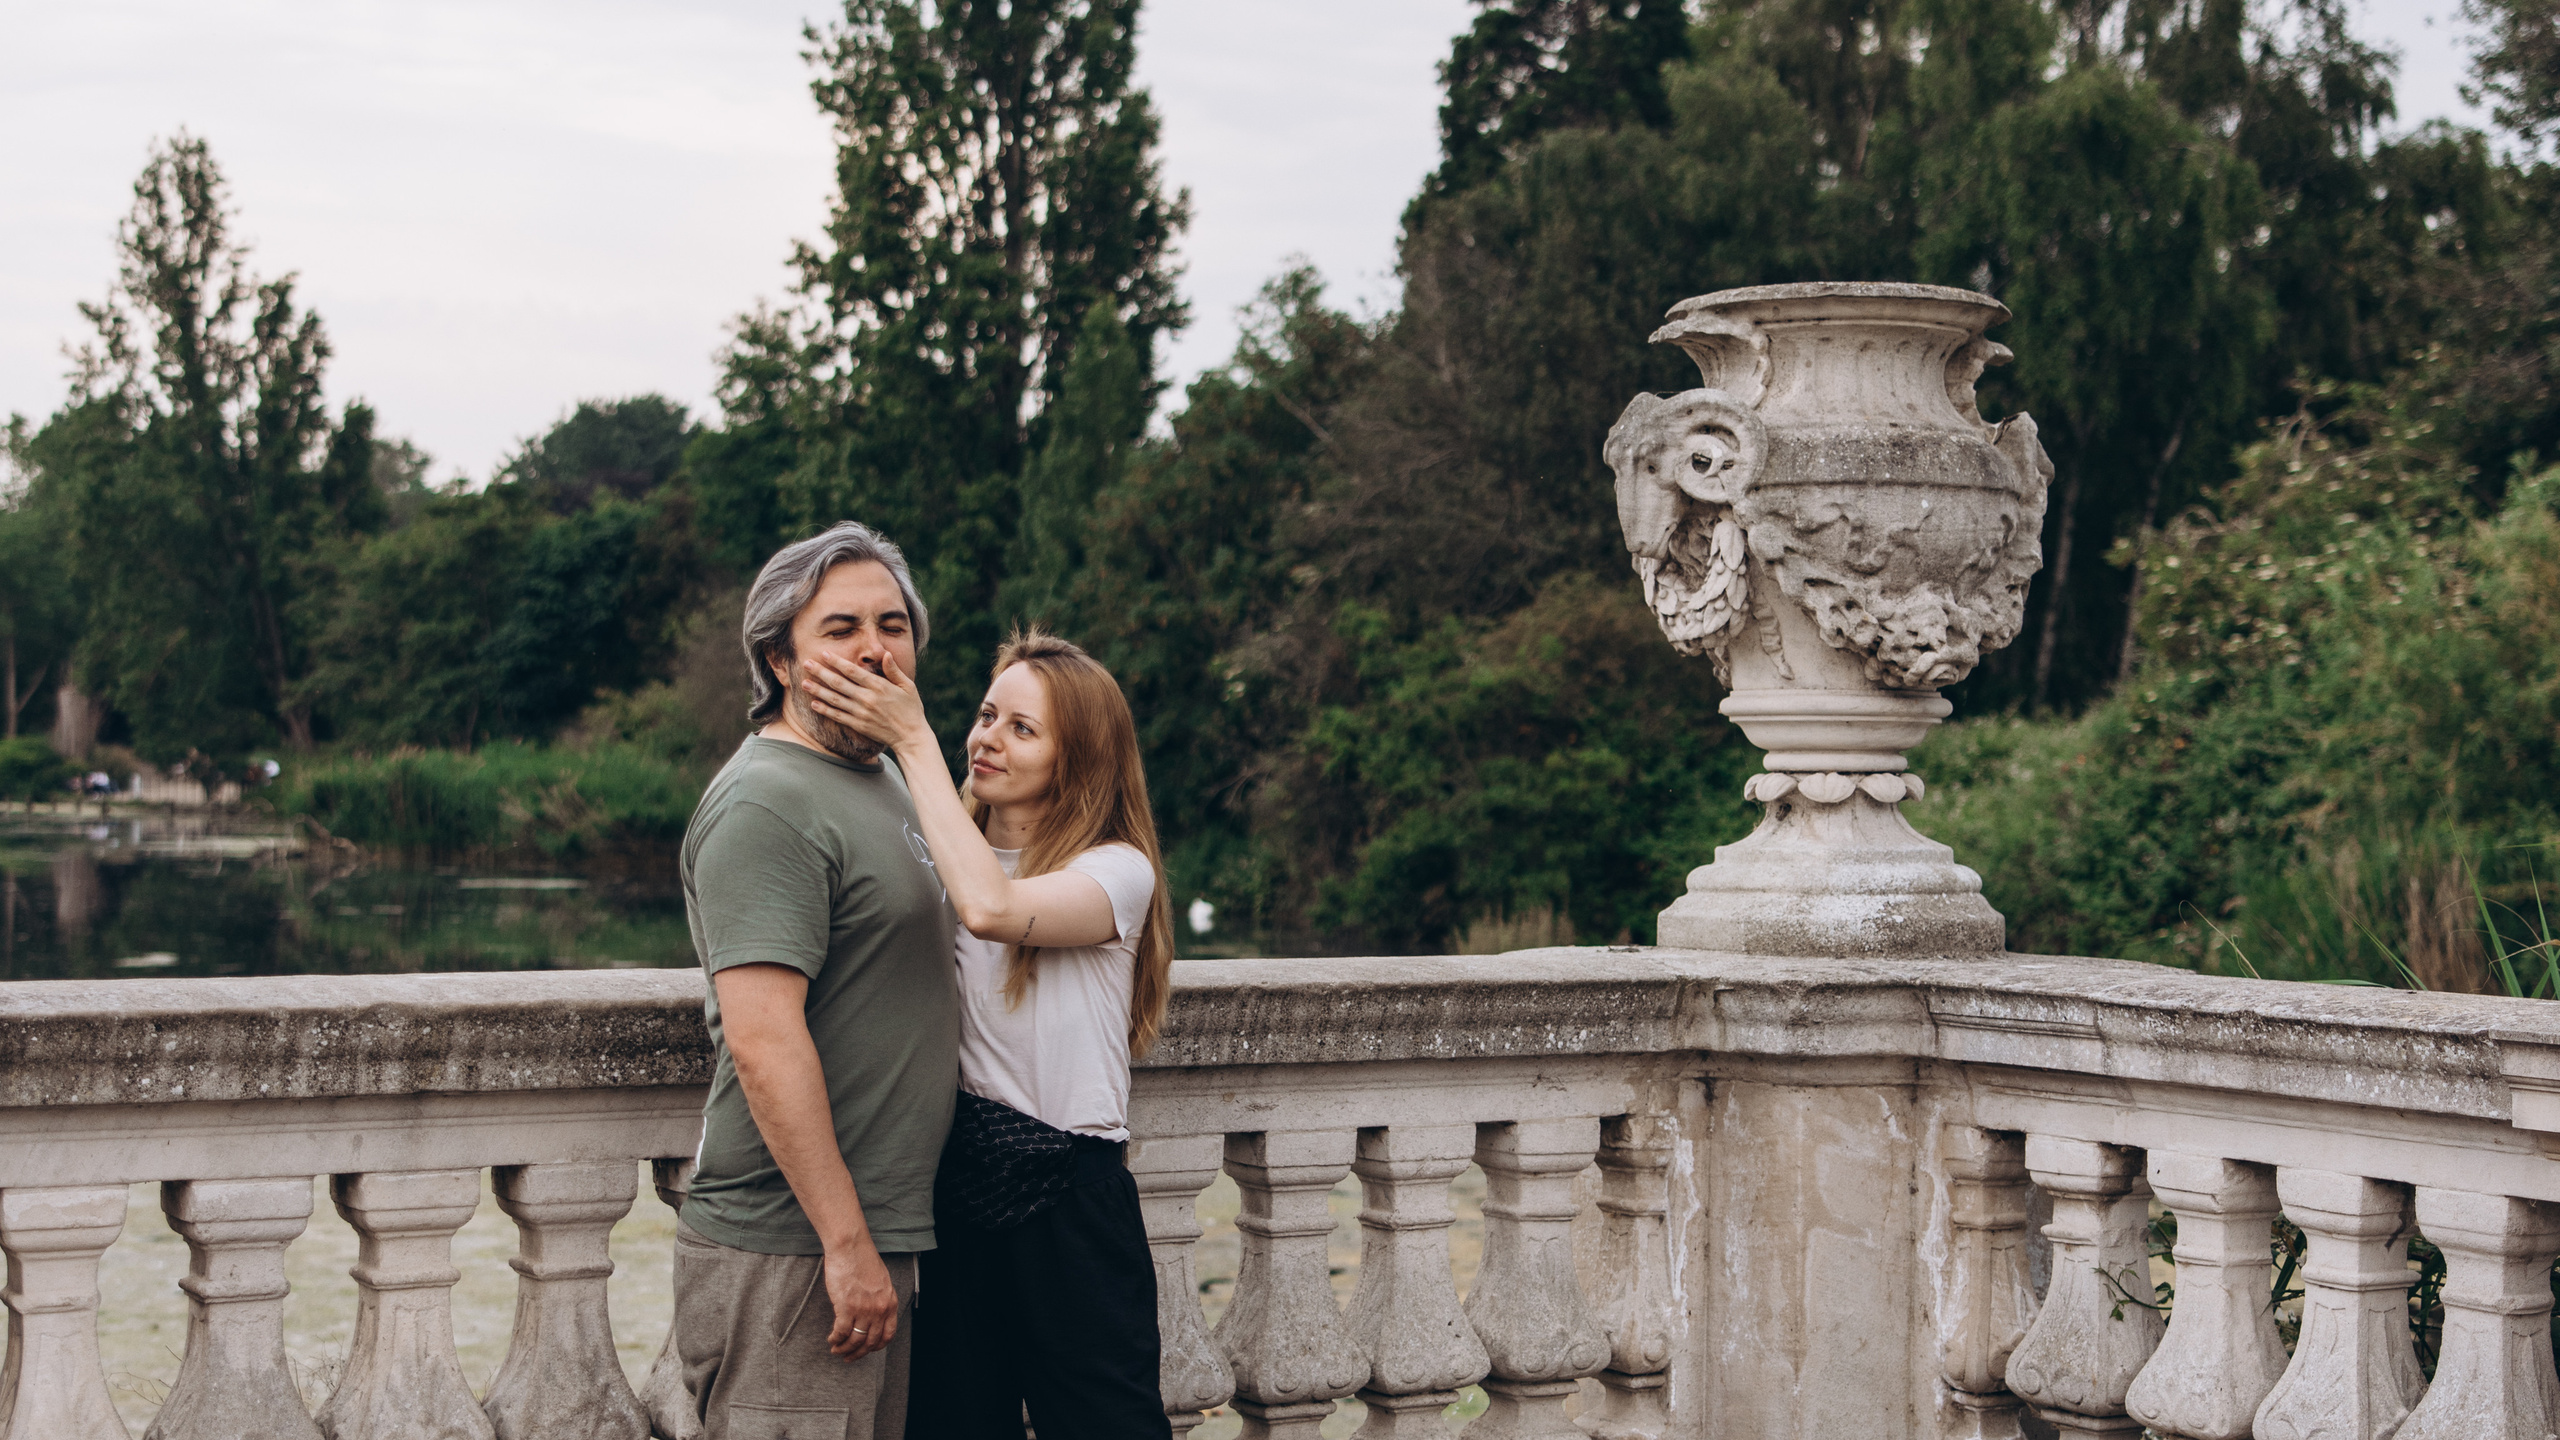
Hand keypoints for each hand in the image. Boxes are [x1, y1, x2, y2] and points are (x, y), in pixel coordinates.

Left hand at [808, 651, 931, 753]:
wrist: (911, 737)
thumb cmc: (911, 709)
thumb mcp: (908, 686)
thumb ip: (894, 670)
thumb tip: (885, 654)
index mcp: (879, 686)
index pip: (853, 671)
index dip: (837, 662)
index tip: (824, 653)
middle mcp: (867, 698)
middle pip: (839, 683)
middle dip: (821, 672)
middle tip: (806, 663)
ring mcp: (861, 713)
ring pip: (834, 699)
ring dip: (817, 690)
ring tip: (803, 682)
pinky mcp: (858, 725)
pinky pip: (838, 716)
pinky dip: (824, 710)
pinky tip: (813, 703)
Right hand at [822, 1235, 898, 1360]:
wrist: (850, 1246)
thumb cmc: (862, 1260)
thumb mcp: (881, 1281)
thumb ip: (880, 1299)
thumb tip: (873, 1315)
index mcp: (890, 1303)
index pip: (888, 1334)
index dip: (876, 1346)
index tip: (867, 1349)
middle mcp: (879, 1309)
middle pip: (870, 1342)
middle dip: (858, 1353)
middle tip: (848, 1357)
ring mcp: (864, 1309)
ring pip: (855, 1340)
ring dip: (845, 1349)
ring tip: (836, 1349)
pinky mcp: (846, 1307)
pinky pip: (841, 1332)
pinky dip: (836, 1339)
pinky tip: (831, 1340)